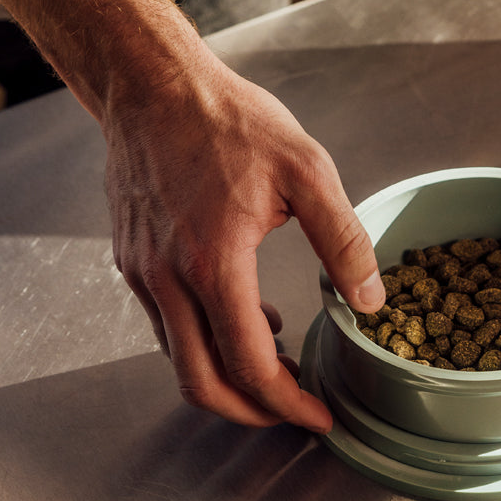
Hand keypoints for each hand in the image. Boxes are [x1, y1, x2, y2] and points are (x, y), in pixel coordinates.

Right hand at [104, 49, 385, 428]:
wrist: (153, 85)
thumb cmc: (229, 121)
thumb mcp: (305, 170)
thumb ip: (343, 239)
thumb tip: (369, 299)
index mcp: (214, 265)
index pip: (248, 366)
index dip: (287, 403)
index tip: (317, 414)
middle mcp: (168, 280)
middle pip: (202, 383)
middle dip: (251, 412)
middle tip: (293, 411)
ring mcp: (142, 274)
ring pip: (178, 359)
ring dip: (228, 376)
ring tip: (278, 362)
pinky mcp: (131, 261)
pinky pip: (166, 325)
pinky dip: (204, 341)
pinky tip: (245, 314)